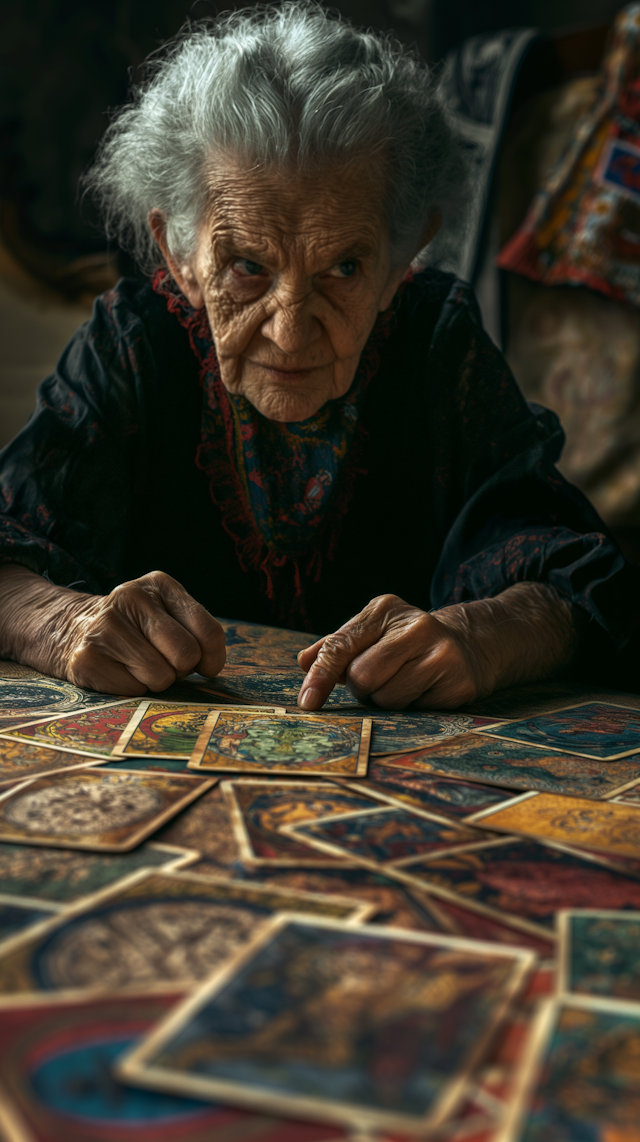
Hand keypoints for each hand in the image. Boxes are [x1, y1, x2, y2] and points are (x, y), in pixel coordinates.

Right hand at [0, 566, 225, 694]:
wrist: (71, 630)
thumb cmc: (135, 629)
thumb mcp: (167, 614)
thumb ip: (196, 633)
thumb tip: (209, 666)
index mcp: (160, 585)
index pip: (207, 631)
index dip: (211, 658)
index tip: (202, 665)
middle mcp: (131, 597)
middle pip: (185, 655)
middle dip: (180, 669)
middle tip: (163, 663)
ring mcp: (106, 626)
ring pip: (161, 677)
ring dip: (155, 681)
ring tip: (137, 665)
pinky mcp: (87, 657)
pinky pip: (134, 690)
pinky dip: (132, 688)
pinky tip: (117, 670)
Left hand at [296, 586, 576, 710]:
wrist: (472, 644)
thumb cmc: (408, 642)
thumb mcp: (372, 632)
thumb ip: (337, 646)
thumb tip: (303, 662)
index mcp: (385, 609)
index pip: (341, 645)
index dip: (321, 676)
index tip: (307, 703)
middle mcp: (415, 625)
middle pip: (362, 678)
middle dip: (363, 689)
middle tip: (381, 679)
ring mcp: (441, 652)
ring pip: (387, 699)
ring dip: (387, 701)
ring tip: (406, 682)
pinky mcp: (459, 681)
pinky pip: (416, 710)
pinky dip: (413, 707)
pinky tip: (427, 689)